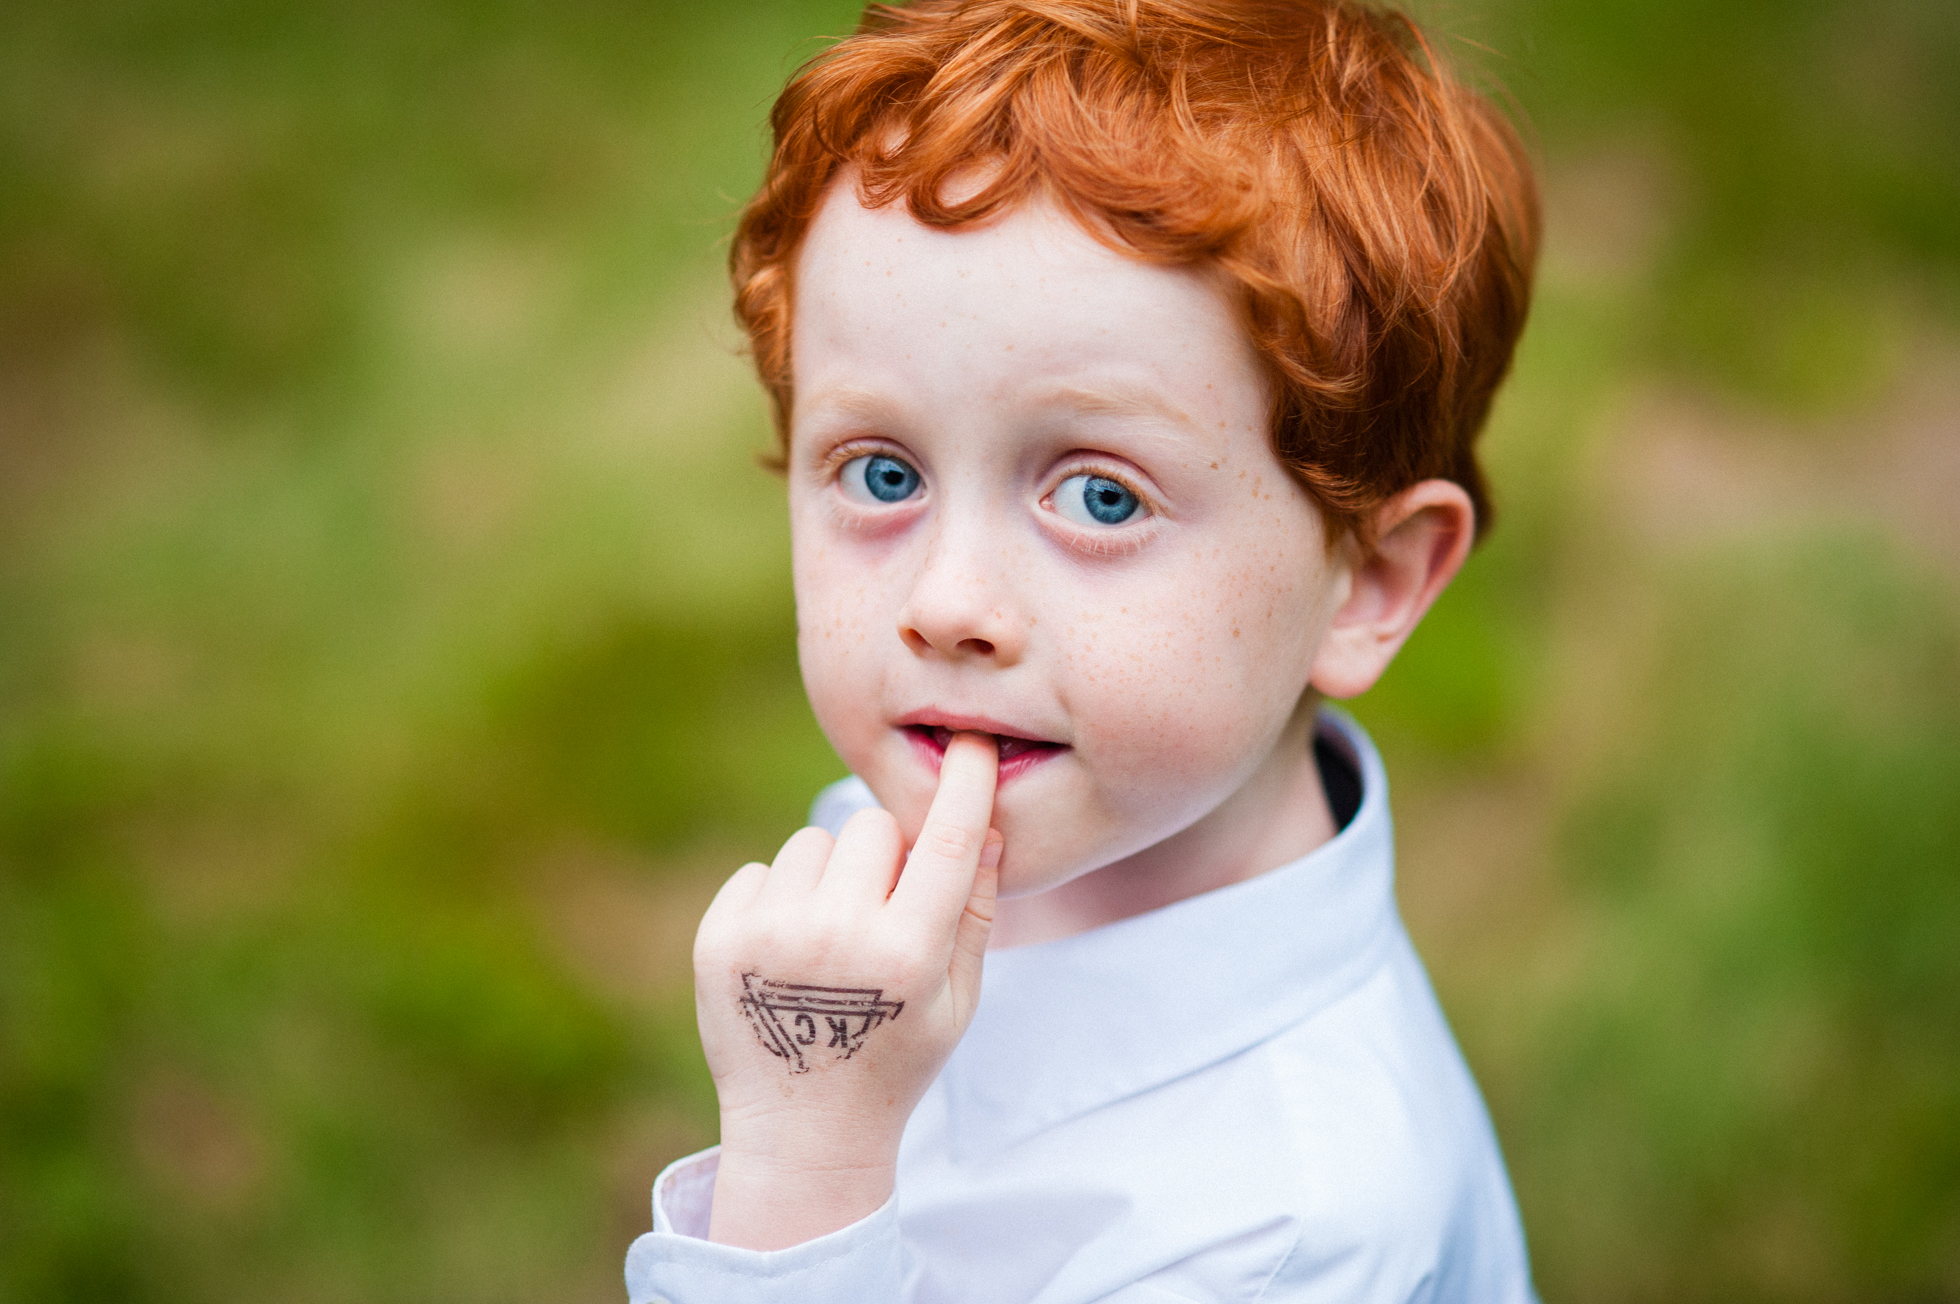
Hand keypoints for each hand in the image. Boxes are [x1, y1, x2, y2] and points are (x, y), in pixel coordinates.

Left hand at [693, 732, 1002, 1248]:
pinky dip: (779, 898)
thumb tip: (986, 824)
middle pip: (874, 828)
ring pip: (815, 842)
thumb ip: (974, 911)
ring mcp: (770, 935)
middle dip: (887, 856)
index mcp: (906, 954)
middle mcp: (836, 937)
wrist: (804, 1128)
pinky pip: (761, 869)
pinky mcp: (719, 938)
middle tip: (883, 911)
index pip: (945, 841)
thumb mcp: (958, 998)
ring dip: (830, 874)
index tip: (971, 743)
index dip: (964, 783)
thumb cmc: (896, 1058)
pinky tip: (787, 954)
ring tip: (831, 939)